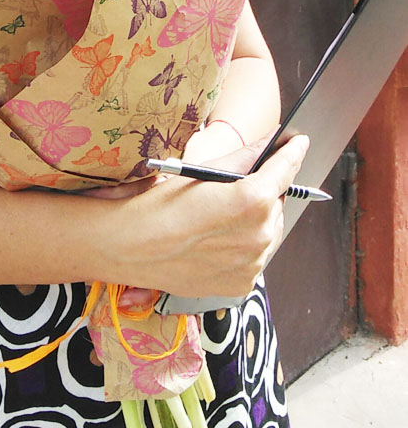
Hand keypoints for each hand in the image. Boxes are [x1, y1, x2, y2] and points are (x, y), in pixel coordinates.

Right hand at [108, 134, 309, 299]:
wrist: (130, 247)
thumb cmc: (159, 205)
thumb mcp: (201, 172)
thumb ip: (243, 158)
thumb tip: (269, 144)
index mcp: (251, 200)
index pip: (285, 170)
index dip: (293, 153)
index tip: (298, 143)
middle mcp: (260, 234)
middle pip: (276, 203)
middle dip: (264, 193)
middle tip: (235, 190)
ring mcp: (253, 264)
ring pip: (268, 232)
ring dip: (255, 222)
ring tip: (221, 219)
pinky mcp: (243, 285)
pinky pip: (255, 258)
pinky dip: (244, 247)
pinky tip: (216, 241)